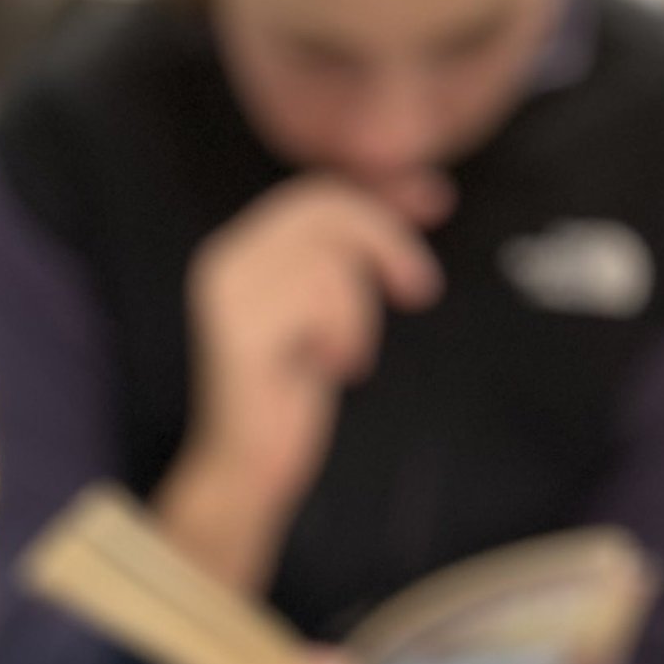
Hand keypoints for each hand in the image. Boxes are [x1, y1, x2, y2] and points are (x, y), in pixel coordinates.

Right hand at [164, 180, 445, 591]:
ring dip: (360, 312)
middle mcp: (223, 261)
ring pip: (332, 258)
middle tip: (419, 291)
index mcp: (240, 250)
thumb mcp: (331, 310)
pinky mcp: (240, 331)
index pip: (318, 191)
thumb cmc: (292, 397)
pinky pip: (321, 301)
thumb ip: (352, 253)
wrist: (247, 472)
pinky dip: (343, 336)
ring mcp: (227, 295)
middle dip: (386, 242)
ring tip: (347, 356)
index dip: (384, 192)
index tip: (439, 201)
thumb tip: (421, 195)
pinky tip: (328, 370)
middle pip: (326, 207)